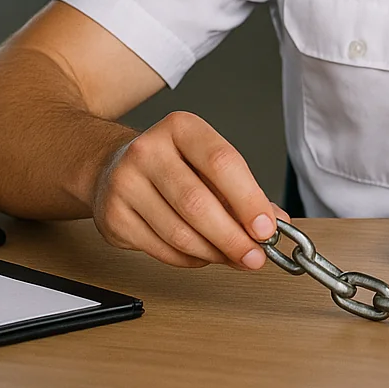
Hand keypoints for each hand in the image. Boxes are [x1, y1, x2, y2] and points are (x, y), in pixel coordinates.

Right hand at [91, 111, 288, 269]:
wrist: (112, 168)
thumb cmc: (172, 166)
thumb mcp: (208, 163)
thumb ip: (243, 191)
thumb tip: (276, 223)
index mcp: (181, 128)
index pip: (222, 163)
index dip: (249, 200)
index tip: (267, 229)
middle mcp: (148, 150)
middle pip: (198, 203)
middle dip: (233, 237)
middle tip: (255, 257)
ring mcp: (125, 184)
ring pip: (179, 233)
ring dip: (214, 252)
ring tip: (233, 256)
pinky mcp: (114, 217)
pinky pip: (161, 250)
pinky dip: (190, 259)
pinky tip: (204, 254)